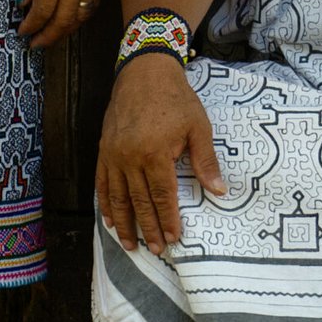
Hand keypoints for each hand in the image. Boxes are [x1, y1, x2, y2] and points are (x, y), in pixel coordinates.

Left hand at [18, 0, 115, 49]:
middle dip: (48, 37)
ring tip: (53, 35)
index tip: (22, 32)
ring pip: (81, 16)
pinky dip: (81, 16)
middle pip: (63, 21)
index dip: (31, 27)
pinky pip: (92, 3)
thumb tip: (24, 3)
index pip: (42, 11)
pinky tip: (72, 17)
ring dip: (65, 30)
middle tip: (35, 44)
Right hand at [96, 55, 224, 254]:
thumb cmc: (176, 98)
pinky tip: (110, 219)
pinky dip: (106, 203)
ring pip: (117, 197)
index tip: (173, 239)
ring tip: (130, 244)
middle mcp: (130, 157)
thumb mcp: (198, 126)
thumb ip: (205, 160)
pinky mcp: (104, 149)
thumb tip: (219, 191)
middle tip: (155, 250)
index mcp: (155, 153)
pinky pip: (102, 182)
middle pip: (139, 201)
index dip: (168, 220)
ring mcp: (113, 154)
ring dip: (124, 223)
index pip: (162, 196)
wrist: (145, 71)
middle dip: (147, 228)